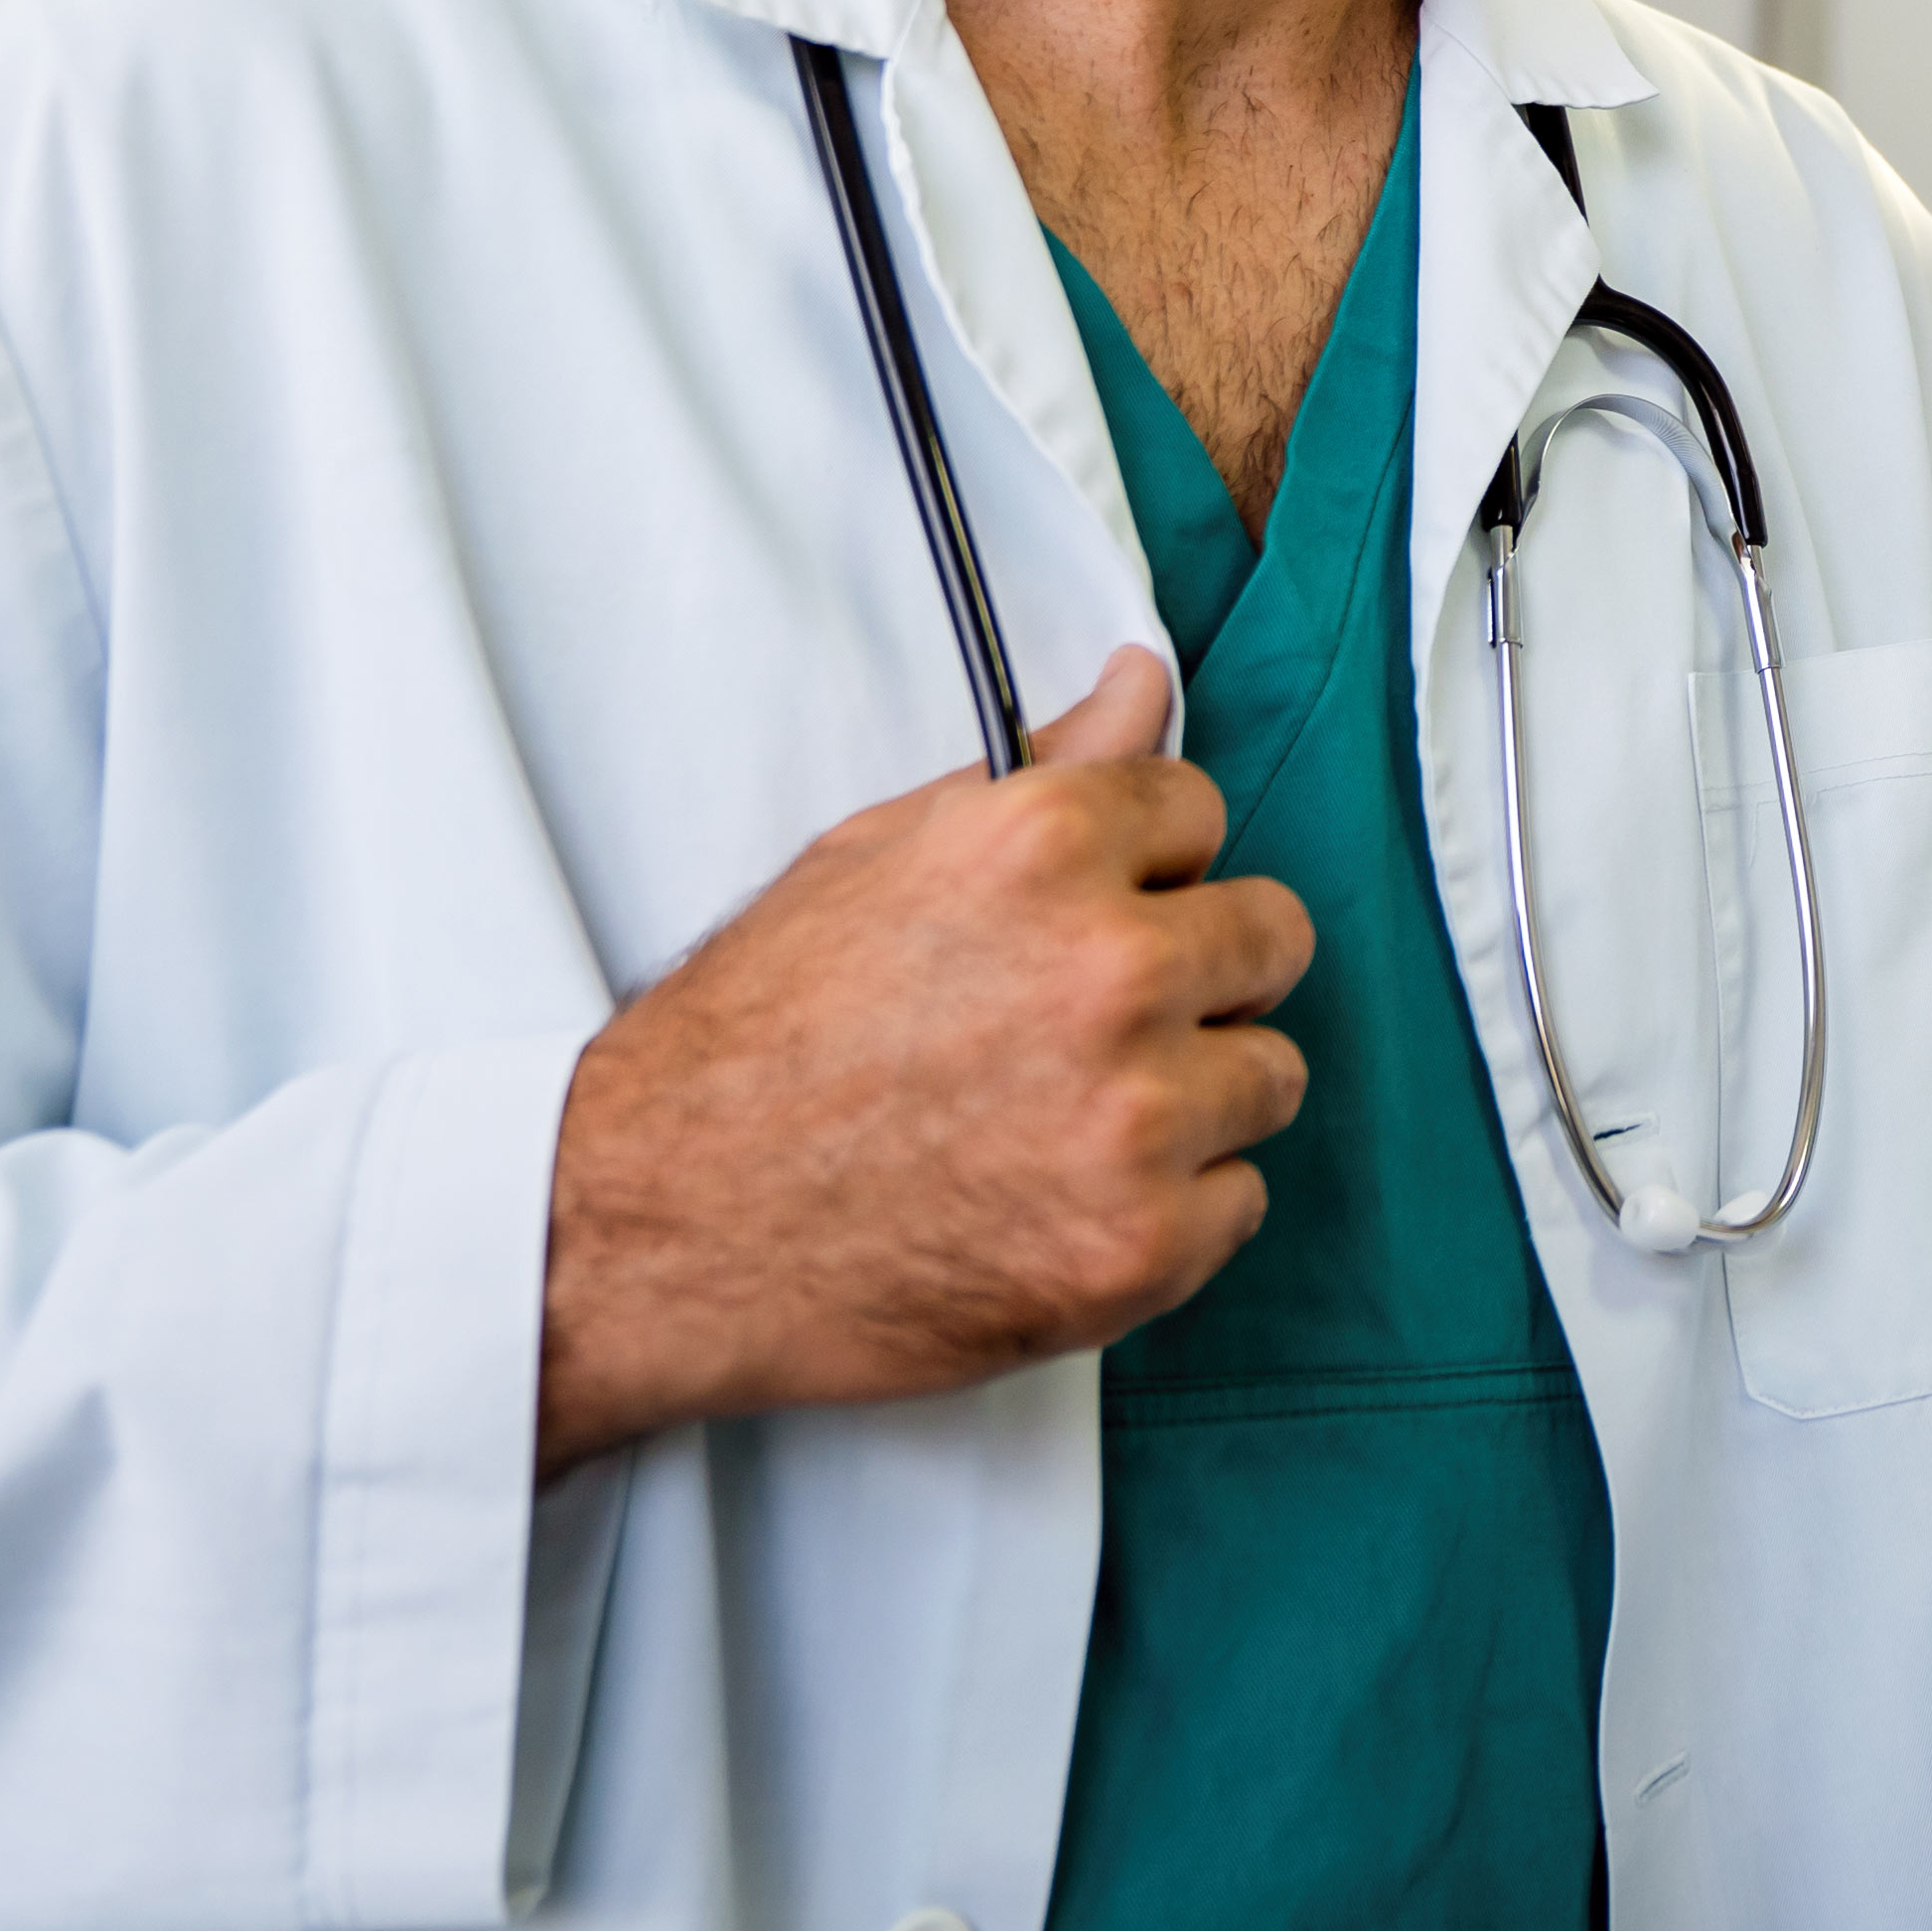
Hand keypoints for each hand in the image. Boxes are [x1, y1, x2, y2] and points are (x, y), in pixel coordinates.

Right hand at [536, 650, 1314, 1476]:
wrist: (659, 1225)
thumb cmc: (755, 1040)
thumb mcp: (881, 856)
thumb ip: (1041, 769)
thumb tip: (1140, 682)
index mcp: (1048, 846)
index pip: (1204, 811)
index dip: (1144, 867)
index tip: (1091, 913)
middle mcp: (1111, 969)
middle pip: (1272, 938)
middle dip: (1199, 972)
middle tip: (1094, 1024)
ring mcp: (1136, 1117)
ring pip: (1269, 1075)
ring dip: (1194, 1097)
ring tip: (1071, 1120)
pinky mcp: (1141, 1247)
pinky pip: (1239, 1204)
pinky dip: (1170, 1213)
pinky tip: (1065, 1203)